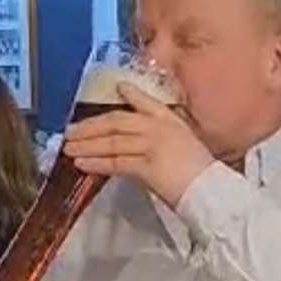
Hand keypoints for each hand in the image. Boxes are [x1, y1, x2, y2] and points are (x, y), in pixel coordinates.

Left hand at [62, 81, 213, 208]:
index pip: (148, 102)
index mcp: (171, 121)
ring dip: (87, 145)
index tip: (118, 88)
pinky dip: (96, 163)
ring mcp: (152, 145)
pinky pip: (115, 162)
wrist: (211, 192)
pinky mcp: (146, 165)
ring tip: (69, 149)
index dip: (131, 94)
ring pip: (112, 142)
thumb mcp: (186, 146)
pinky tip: (82, 164)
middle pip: (117, 122)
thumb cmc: (202, 176)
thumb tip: (140, 145)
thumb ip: (166, 139)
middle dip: (91, 126)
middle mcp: (159, 128)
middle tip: (70, 131)